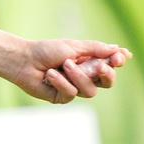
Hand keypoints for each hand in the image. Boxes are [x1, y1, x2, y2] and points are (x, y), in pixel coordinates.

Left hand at [5, 38, 128, 102]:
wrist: (24, 60)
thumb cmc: (47, 50)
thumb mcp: (73, 46)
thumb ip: (96, 49)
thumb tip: (118, 49)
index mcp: (89, 62)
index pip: (110, 66)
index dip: (116, 63)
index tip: (119, 58)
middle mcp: (84, 76)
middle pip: (106, 82)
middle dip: (106, 75)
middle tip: (101, 66)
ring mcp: (74, 88)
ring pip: (89, 90)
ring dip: (78, 76)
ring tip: (64, 64)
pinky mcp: (62, 97)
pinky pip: (71, 94)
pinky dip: (62, 82)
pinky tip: (51, 74)